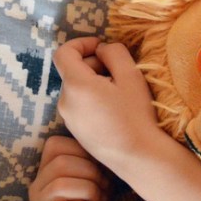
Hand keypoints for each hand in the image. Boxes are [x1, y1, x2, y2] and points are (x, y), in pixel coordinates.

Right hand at [29, 135, 111, 200]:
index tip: (101, 168)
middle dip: (91, 174)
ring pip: (59, 186)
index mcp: (46, 170)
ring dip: (89, 192)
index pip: (55, 145)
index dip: (83, 152)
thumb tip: (104, 140)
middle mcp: (36, 187)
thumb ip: (94, 157)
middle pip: (59, 164)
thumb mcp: (98, 175)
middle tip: (106, 190)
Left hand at [53, 36, 159, 171]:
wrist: (136, 157)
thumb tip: (101, 50)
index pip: (63, 53)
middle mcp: (65, 102)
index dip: (81, 43)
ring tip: (119, 92)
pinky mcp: (75, 131)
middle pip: (71, 71)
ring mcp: (68, 119)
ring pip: (76, 88)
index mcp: (76, 85)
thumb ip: (114, 53)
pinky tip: (114, 109)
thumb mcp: (131, 75)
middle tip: (119, 71)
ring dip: (94, 81)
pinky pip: (79, 104)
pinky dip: (92, 98)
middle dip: (93, 63)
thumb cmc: (136, 114)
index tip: (101, 47)